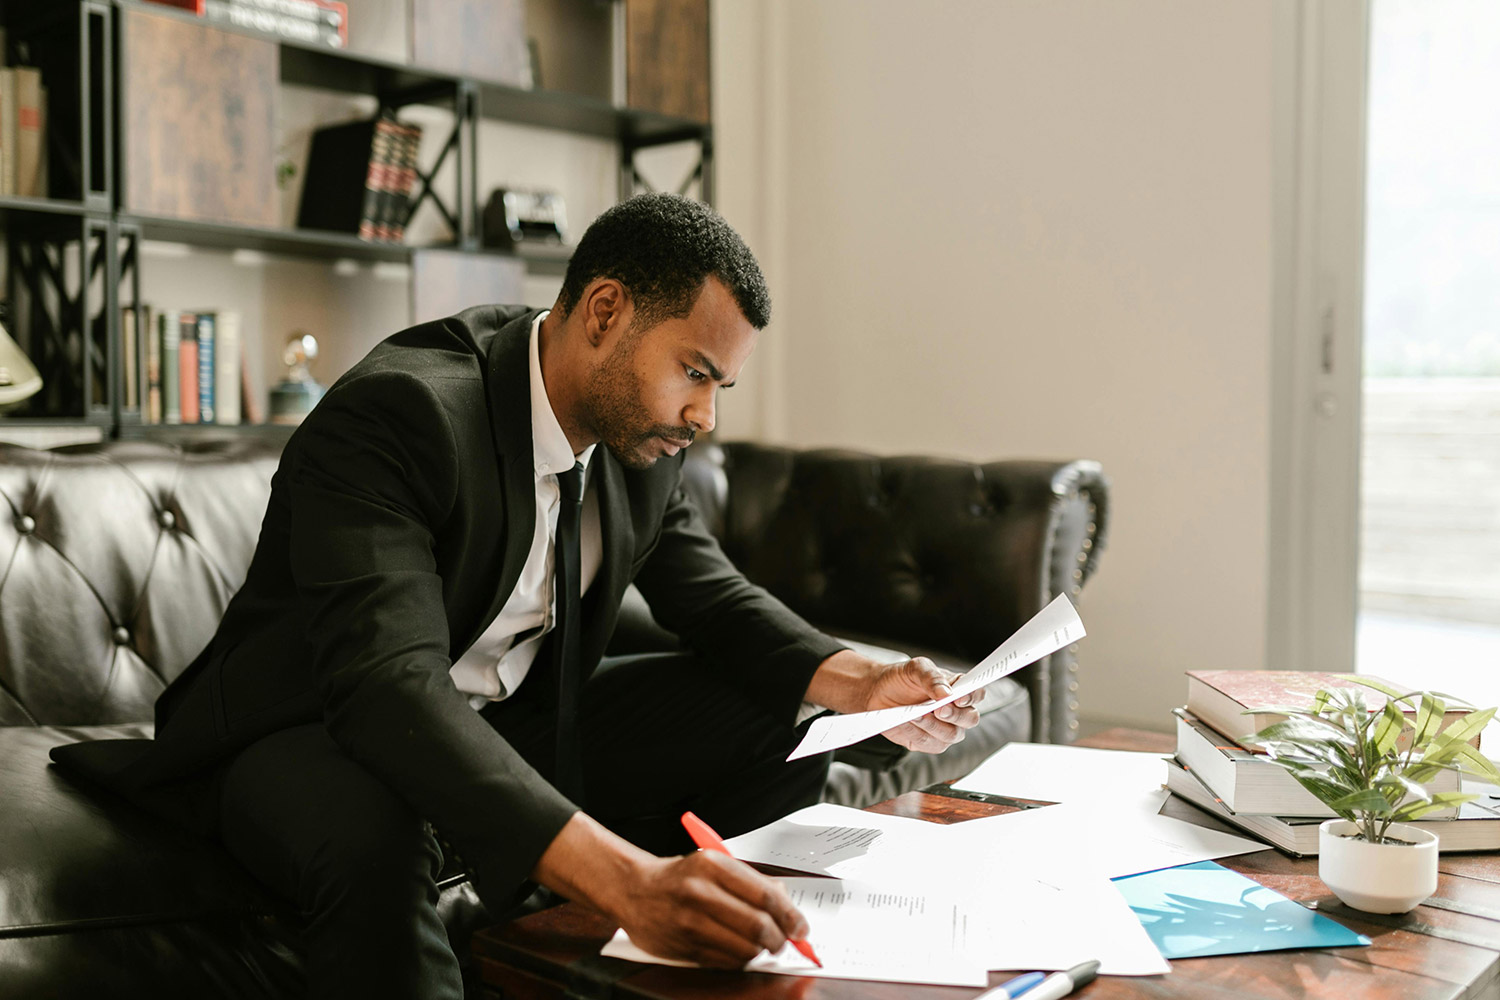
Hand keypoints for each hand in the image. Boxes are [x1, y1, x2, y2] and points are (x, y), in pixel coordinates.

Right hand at [617, 851, 808, 967]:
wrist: (634, 890)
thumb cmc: (680, 877)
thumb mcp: (714, 865)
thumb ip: (751, 880)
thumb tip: (787, 902)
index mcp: (712, 865)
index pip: (765, 895)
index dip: (790, 915)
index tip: (801, 927)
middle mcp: (700, 892)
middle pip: (757, 925)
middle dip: (779, 938)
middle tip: (784, 941)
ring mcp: (689, 922)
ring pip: (744, 948)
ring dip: (760, 951)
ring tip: (759, 944)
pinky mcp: (683, 946)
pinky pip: (726, 961)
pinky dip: (740, 959)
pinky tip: (737, 949)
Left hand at [804, 650, 984, 754]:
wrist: (877, 692)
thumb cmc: (901, 678)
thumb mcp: (915, 668)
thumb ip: (932, 678)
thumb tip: (947, 693)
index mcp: (958, 688)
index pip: (977, 693)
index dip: (973, 697)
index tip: (959, 698)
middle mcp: (956, 711)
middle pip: (970, 719)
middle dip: (954, 715)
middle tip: (937, 709)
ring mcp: (944, 728)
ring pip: (950, 735)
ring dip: (932, 726)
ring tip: (914, 714)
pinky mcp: (928, 742)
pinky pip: (930, 744)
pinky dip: (916, 734)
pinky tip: (905, 723)